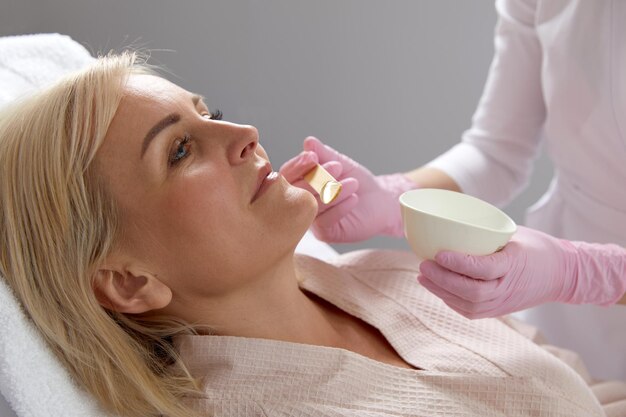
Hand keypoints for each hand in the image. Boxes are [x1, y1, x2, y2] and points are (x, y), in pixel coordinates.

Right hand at [280, 136, 417, 241]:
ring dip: (334, 192)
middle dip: (317, 177)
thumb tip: (309, 142)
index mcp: (298, 184)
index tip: (313, 156)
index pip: (288, 174)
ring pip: (313, 205)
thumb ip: (324, 154)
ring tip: (353, 183)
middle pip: (297, 191)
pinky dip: (340, 207)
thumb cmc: (356, 181)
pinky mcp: (325, 233)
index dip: (298, 165)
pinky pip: (325, 221)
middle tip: (338, 167)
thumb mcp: (340, 163)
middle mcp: (300, 203)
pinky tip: (354, 198)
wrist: (380, 200)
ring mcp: (311, 220)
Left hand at [417, 226, 625, 317]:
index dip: (459, 263)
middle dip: (443, 280)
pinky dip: (450, 300)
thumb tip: (451, 226)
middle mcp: (508, 288)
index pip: (483, 268)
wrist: (564, 275)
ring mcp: (503, 303)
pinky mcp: (498, 311)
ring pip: (468, 304)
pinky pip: (469, 310)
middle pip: (471, 291)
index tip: (439, 253)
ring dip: (441, 291)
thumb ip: (488, 236)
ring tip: (423, 276)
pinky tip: (436, 288)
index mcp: (515, 265)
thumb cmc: (538, 248)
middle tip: (423, 264)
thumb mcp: (516, 234)